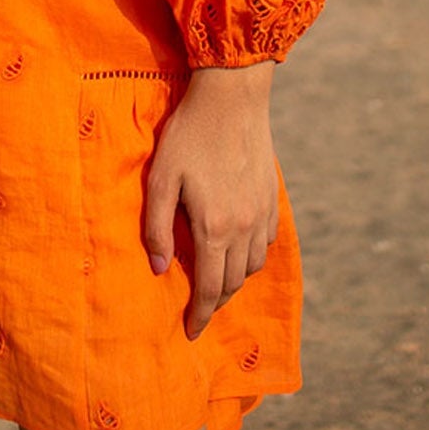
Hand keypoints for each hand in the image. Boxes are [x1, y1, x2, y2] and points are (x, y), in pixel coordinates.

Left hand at [143, 63, 277, 339]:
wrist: (232, 97)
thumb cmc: (188, 135)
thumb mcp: (160, 178)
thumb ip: (156, 227)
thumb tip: (158, 269)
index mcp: (213, 228)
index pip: (208, 288)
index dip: (199, 315)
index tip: (191, 332)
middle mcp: (243, 228)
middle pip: (232, 283)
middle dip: (214, 303)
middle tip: (199, 311)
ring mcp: (261, 213)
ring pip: (251, 266)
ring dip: (234, 280)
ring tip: (215, 280)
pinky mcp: (272, 198)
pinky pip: (265, 242)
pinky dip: (251, 256)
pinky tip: (237, 249)